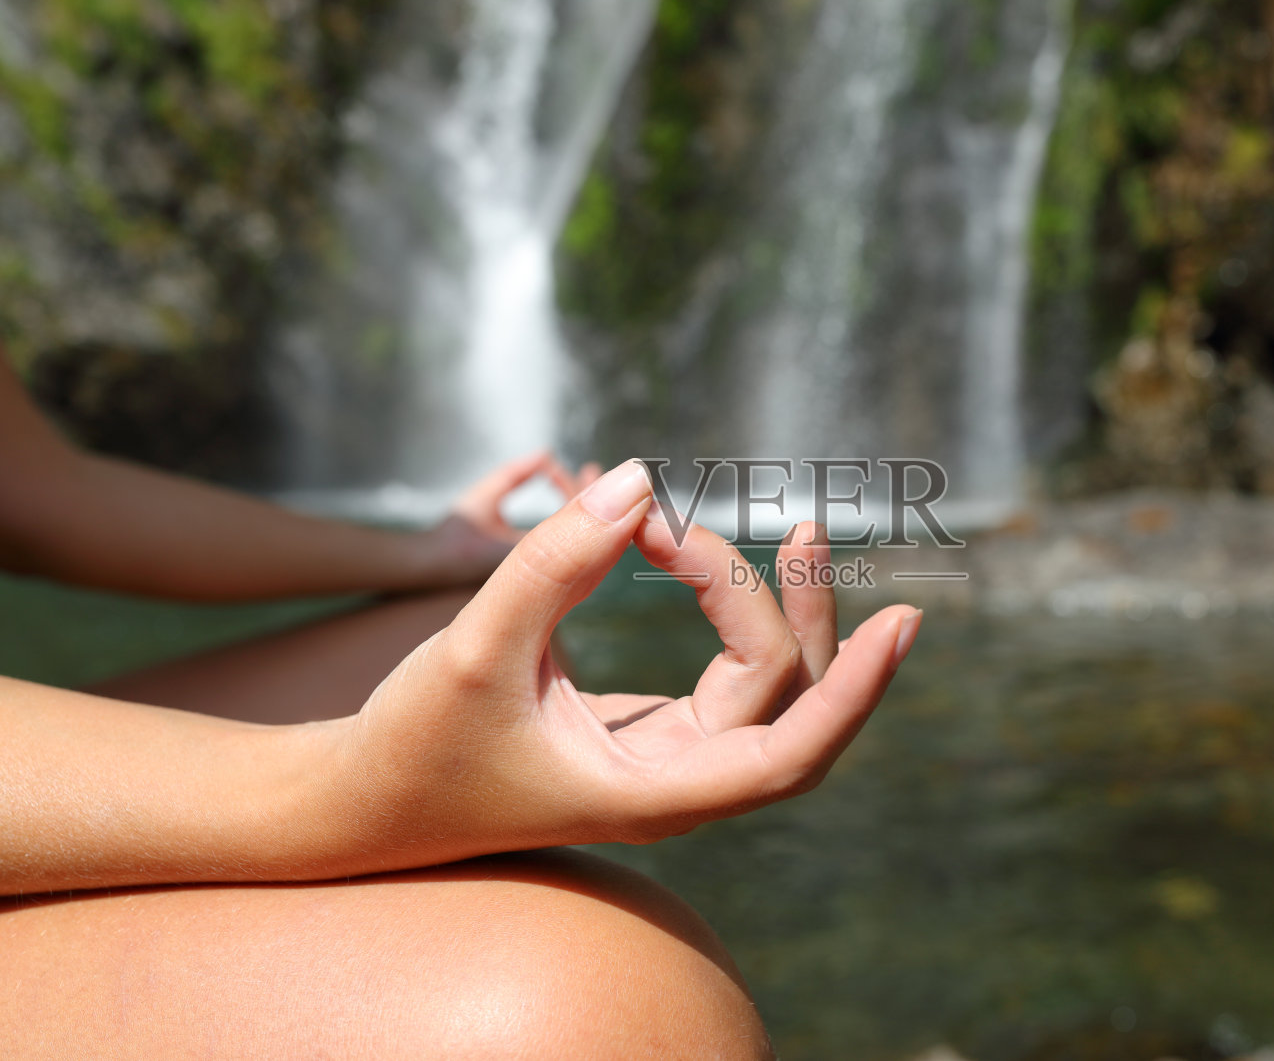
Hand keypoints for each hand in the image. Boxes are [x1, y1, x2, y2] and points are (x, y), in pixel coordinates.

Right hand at [327, 460, 920, 868]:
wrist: (365, 800)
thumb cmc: (415, 741)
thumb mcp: (476, 647)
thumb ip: (556, 560)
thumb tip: (641, 480)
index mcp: (652, 791)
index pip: (791, 754)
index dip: (853, 692)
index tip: (901, 624)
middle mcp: (678, 782)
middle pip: (790, 702)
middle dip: (808, 612)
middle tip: (804, 525)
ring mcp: (670, 759)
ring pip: (767, 687)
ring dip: (772, 604)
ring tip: (766, 526)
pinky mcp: (652, 732)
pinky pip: (730, 676)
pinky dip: (731, 612)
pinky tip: (701, 555)